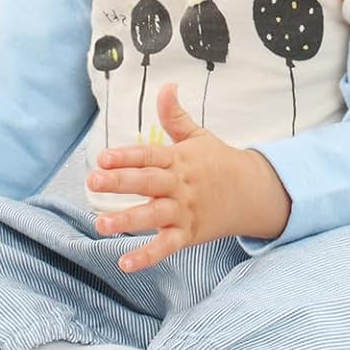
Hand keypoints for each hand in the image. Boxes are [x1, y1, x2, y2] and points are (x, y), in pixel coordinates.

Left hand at [88, 82, 291, 271]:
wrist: (257, 194)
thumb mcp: (198, 136)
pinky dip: (147, 256)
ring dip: (126, 220)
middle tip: (92, 181)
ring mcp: (184, 212)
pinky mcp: (189, 234)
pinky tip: (124, 263)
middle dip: (119, 183)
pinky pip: (166, 247)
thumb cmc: (219, 162)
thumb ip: (175, 115)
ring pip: (153, 216)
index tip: (101, 156)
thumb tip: (167, 86)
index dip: (125, 156)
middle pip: (147, 183)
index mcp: (178, 160)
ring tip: (99, 224)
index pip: (148, 156)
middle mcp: (180, 186)